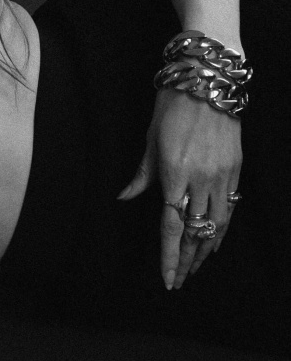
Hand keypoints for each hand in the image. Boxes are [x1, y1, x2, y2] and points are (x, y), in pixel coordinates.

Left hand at [118, 88, 241, 290]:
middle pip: (195, 232)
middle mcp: (200, 179)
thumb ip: (142, 174)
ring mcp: (221, 174)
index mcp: (174, 172)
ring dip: (206, 249)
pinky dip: (223, 228)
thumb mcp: (150, 138)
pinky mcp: (235, 168)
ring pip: (217, 225)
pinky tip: (216, 240)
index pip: (171, 227)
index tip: (167, 278)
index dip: (169, 256)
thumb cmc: (172, 105)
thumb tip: (125, 197)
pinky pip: (230, 207)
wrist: (208, 80)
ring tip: (196, 267)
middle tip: (179, 280)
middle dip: (186, 260)